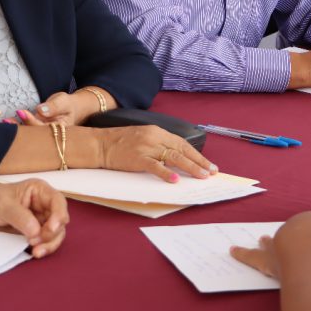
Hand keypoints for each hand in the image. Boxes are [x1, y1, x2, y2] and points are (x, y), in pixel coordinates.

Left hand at [0, 180, 67, 258]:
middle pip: (60, 220)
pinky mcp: (36, 233)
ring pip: (56, 233)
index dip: (59, 215)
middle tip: (36, 243)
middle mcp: (44, 205)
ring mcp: (41, 220)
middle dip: (52, 234)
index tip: (51, 229)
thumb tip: (36, 231)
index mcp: (39, 191)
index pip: (58, 201)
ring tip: (36, 252)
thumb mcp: (2, 205)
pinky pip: (46, 242)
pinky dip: (43, 248)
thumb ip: (20, 217)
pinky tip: (34, 252)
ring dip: (49, 244)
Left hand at [9, 91, 98, 127]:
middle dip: (20, 128)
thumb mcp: (64, 102)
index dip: (32, 121)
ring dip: (17, 129)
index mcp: (60, 131)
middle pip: (34, 135)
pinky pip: (27, 131)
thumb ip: (54, 106)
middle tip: (6, 120)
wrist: (71, 109)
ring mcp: (43, 135)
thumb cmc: (68, 105)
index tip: (22, 112)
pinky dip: (18, 126)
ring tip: (4, 122)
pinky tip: (7, 123)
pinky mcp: (36, 131)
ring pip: (29, 134)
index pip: (44, 128)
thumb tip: (40, 110)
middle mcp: (51, 136)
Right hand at [93, 125, 216, 182]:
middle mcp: (154, 137)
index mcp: (157, 131)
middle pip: (182, 150)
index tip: (208, 164)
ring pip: (173, 157)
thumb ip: (159, 145)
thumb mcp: (143, 138)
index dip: (197, 154)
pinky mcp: (137, 158)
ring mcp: (146, 147)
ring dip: (190, 167)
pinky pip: (155, 166)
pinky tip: (175, 179)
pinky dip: (166, 173)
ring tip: (201, 176)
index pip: (182, 143)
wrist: (99, 144)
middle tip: (211, 172)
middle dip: (199, 161)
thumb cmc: (120, 143)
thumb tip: (177, 160)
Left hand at [229, 211, 310, 279]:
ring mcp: (279, 245)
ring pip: (270, 244)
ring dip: (264, 244)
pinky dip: (242, 254)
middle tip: (278, 236)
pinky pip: (251, 256)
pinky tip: (232, 251)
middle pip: (290, 236)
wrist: (310, 244)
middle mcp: (294, 233)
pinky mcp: (267, 257)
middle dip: (287, 238)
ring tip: (258, 241)